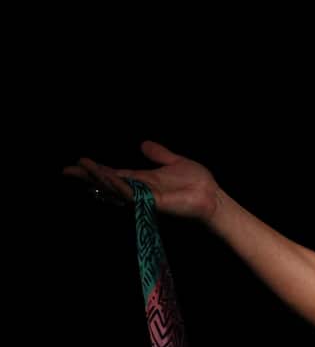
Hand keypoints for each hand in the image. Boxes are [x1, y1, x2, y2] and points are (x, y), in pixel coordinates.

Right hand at [63, 141, 221, 222]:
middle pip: (109, 183)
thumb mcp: (175, 162)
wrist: (212, 196)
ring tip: (84, 168)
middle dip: (89, 176)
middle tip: (69, 169)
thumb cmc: (197, 183)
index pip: (114, 174)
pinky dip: (119, 186)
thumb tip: (143, 144)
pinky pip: (132, 194)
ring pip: (117, 188)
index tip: (77, 164)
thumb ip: (159, 155)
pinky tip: (107, 178)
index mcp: (143, 180)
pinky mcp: (153, 202)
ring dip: (100, 179)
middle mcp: (140, 189)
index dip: (96, 170)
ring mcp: (145, 197)